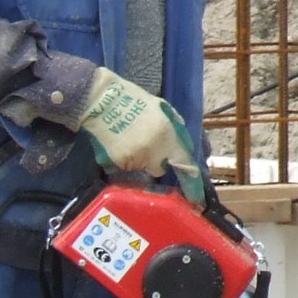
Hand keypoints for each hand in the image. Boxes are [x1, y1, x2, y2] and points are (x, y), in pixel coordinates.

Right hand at [78, 67, 205, 201]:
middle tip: (146, 144)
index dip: (190, 179)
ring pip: (142, 168)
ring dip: (139, 159)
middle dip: (156, 160)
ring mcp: (135, 158)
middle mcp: (154, 150)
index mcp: (168, 134)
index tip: (196, 198)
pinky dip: (124, 159)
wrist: (101, 100)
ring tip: (129, 139)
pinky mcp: (118, 162)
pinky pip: (125, 167)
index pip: (184, 162)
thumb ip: (174, 127)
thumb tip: (182, 145)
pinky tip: (118, 143)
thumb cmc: (133, 99)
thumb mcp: (162, 108)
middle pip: (159, 169)